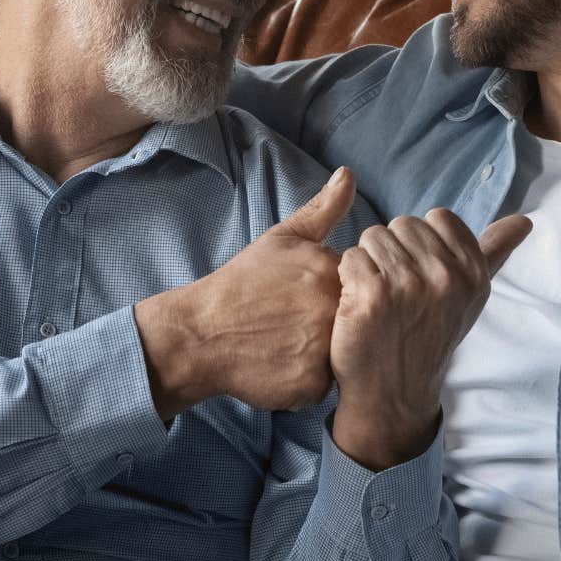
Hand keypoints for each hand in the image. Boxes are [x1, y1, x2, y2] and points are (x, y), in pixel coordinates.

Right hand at [134, 167, 355, 417]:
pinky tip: (281, 364)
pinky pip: (326, 386)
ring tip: (287, 343)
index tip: (304, 299)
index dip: (335, 296)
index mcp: (331, 272)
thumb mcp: (281, 239)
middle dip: (331, 326)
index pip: (360, 287)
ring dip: (322, 354)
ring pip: (344, 356)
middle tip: (294, 325)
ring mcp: (324, 350)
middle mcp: (333, 310)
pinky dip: (306, 379)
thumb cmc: (242, 284)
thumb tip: (349, 174)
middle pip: (354, 323)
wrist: (200, 333)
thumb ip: (323, 210)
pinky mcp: (312, 385)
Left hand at [328, 208, 530, 468]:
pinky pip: (350, 258)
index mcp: (473, 272)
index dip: (422, 243)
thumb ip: (496, 252)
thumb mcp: (470, 295)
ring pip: (373, 237)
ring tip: (379, 299)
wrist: (395, 394)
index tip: (422, 276)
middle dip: (394, 252)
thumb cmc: (430, 336)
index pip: (438, 218)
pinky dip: (348, 279)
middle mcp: (446, 276)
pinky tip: (359, 306)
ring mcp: (409, 285)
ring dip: (369, 264)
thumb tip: (525, 220)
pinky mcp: (372, 296)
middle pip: (402, 225)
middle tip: (398, 293)